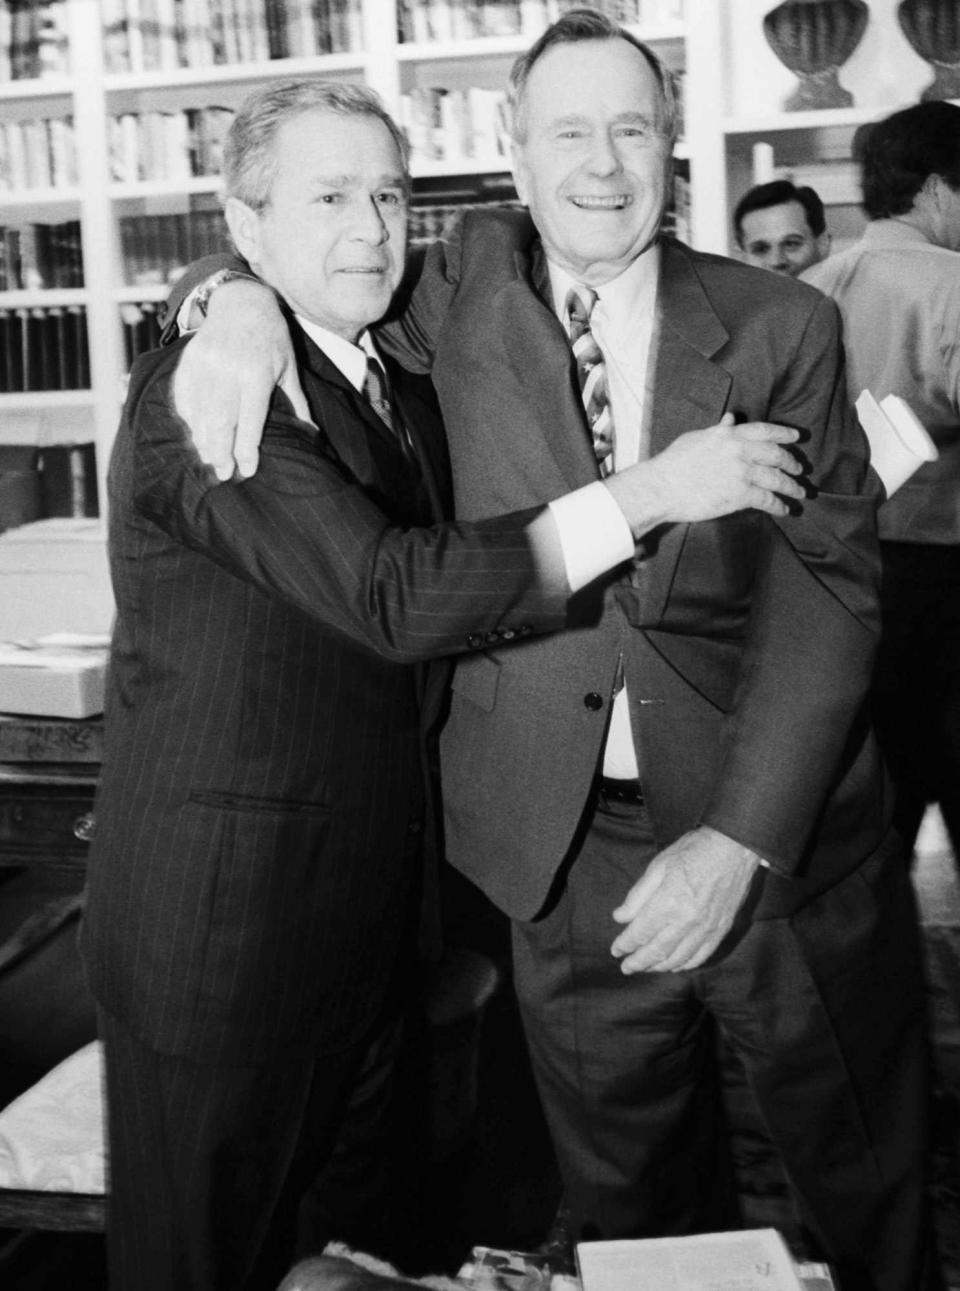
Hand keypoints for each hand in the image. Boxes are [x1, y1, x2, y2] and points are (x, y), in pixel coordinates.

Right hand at [172, 279, 309, 479]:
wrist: (241, 302)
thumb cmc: (271, 338)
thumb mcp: (288, 367)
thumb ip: (297, 401)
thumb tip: (311, 432)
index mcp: (256, 374)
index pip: (250, 421)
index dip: (246, 449)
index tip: (247, 470)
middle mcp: (228, 371)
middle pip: (221, 421)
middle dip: (222, 451)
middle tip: (224, 473)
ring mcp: (205, 365)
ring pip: (200, 412)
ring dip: (203, 440)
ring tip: (209, 459)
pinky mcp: (190, 361)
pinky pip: (185, 396)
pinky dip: (189, 418)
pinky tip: (195, 434)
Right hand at [605, 414, 804, 538]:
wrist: (661, 487)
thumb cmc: (673, 462)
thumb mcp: (697, 438)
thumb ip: (718, 430)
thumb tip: (731, 419)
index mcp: (729, 435)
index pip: (765, 430)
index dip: (784, 433)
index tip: (797, 437)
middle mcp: (740, 451)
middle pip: (776, 455)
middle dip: (792, 463)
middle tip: (799, 470)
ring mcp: (742, 473)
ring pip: (777, 479)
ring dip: (792, 487)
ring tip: (799, 492)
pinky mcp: (740, 495)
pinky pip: (767, 500)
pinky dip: (779, 506)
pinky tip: (784, 510)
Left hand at [610, 826, 761, 972]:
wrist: (734, 848)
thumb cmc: (693, 851)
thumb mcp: (658, 865)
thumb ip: (638, 895)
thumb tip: (620, 918)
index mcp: (668, 903)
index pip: (640, 933)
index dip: (625, 944)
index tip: (616, 950)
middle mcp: (687, 922)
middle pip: (657, 951)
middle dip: (639, 962)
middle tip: (626, 968)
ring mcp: (706, 929)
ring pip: (679, 958)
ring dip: (660, 967)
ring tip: (647, 968)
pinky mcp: (721, 930)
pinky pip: (702, 956)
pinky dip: (686, 965)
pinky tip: (676, 965)